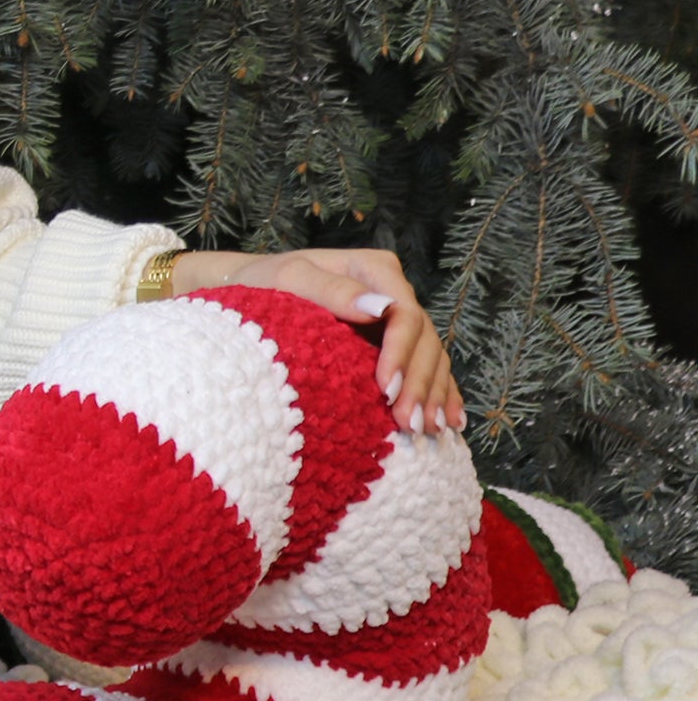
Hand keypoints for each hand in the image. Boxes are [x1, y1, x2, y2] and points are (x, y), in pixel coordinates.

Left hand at [167, 247, 464, 437]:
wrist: (250, 291)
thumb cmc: (264, 283)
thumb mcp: (288, 279)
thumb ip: (332, 290)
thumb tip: (380, 308)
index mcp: (373, 269)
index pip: (404, 313)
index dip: (401, 353)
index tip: (386, 390)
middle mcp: (392, 290)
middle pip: (424, 339)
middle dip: (420, 383)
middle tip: (409, 424)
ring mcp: (395, 317)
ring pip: (430, 356)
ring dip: (433, 394)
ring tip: (429, 431)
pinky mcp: (392, 341)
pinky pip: (426, 367)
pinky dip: (438, 393)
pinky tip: (449, 420)